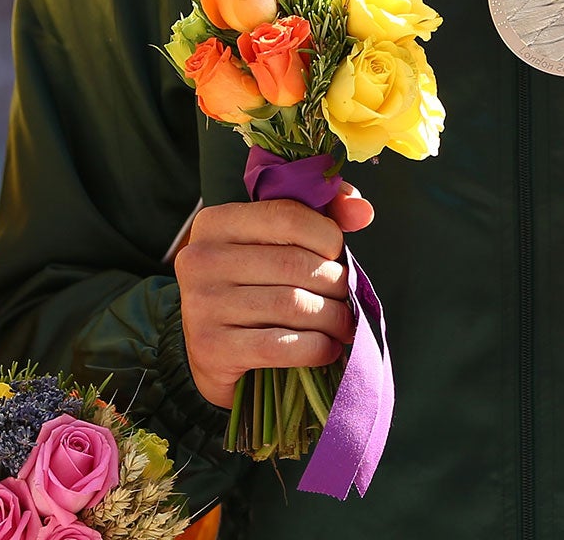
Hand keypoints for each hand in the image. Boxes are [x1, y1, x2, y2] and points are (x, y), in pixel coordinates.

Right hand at [174, 183, 372, 406]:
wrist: (206, 353)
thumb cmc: (249, 288)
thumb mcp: (270, 245)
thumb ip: (316, 218)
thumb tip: (363, 210)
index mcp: (214, 223)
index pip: (287, 216)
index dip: (327, 237)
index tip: (337, 256)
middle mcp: (200, 259)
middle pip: (294, 263)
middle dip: (335, 283)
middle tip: (346, 297)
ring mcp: (202, 305)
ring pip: (293, 305)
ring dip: (333, 318)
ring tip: (343, 324)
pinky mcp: (212, 349)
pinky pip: (284, 346)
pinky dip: (318, 348)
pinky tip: (328, 348)